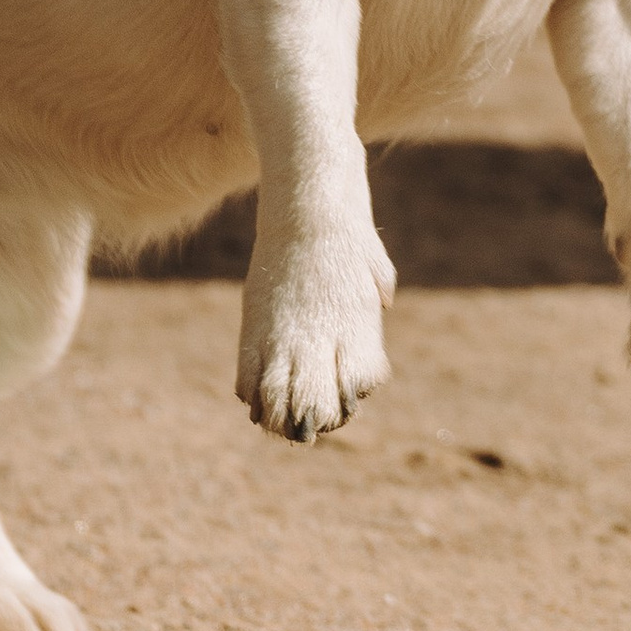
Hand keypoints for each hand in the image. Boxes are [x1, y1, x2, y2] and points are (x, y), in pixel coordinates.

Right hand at [236, 228, 395, 440]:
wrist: (305, 209)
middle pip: (315, 405)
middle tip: (313, 420)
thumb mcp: (375, 267)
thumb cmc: (345, 236)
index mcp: (356, 329)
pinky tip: (257, 398)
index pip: (357, 387)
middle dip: (316, 420)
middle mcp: (319, 339)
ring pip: (276, 399)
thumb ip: (379, 293)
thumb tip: (384, 302)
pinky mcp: (252, 328)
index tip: (347, 394)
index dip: (352, 397)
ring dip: (279, 416)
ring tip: (281, 420)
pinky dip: (252, 395)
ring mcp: (282, 336)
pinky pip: (246, 378)